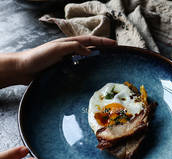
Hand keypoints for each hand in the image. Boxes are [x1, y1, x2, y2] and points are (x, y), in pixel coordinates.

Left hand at [0, 36, 115, 87]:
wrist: (24, 68)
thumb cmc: (39, 57)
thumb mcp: (57, 49)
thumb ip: (73, 47)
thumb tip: (89, 51)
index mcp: (68, 43)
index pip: (89, 40)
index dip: (102, 42)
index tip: (114, 44)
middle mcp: (69, 50)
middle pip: (89, 47)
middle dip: (102, 48)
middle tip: (113, 52)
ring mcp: (66, 59)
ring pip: (85, 56)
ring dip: (96, 57)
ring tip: (105, 61)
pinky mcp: (63, 68)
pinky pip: (79, 66)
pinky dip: (87, 67)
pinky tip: (90, 72)